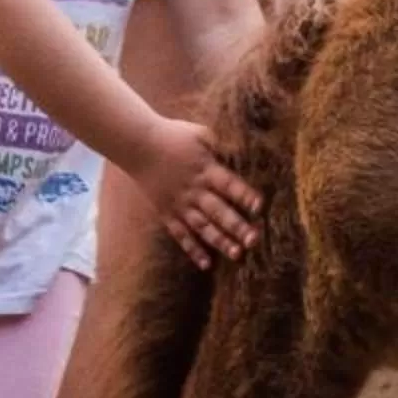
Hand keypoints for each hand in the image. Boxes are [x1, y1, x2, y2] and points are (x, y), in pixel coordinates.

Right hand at [123, 119, 261, 268]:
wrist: (138, 145)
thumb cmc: (173, 136)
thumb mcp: (201, 133)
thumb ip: (223, 143)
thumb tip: (246, 146)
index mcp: (206, 169)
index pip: (229, 184)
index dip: (244, 195)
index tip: (260, 207)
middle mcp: (194, 190)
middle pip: (218, 211)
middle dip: (237, 226)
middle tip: (254, 240)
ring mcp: (180, 204)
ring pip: (202, 226)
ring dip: (220, 241)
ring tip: (237, 255)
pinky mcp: (167, 213)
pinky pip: (181, 235)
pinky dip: (193, 249)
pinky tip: (206, 264)